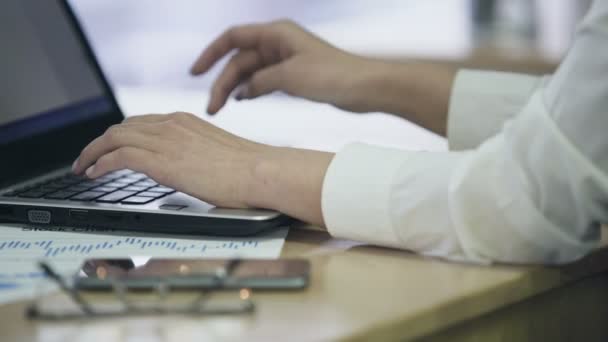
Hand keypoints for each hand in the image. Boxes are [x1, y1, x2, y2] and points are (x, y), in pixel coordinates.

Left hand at [72, 112, 263, 207]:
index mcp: (185, 121)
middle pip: (122, 127)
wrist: (261, 172)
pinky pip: (118, 156)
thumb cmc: (249, 169)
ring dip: (92, 152)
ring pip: (113, 138)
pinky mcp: (161, 160)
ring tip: (82, 167)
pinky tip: (94, 174)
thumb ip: (196, 153)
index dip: (119, 135)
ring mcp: (166, 140)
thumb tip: (188, 168)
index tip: (110, 148)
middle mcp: (171, 124)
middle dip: (100, 142)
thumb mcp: (217, 153)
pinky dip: (100, 163)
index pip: (141, 123)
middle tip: (88, 158)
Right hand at [191, 20, 455, 134]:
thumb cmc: (334, 74)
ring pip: (251, 73)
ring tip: (221, 108)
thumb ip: (261, 80)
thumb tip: (244, 90)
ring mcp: (285, 60)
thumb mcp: (290, 76)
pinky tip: (243, 101)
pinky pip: (264, 81)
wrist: (364, 87)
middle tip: (212, 106)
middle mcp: (278, 43)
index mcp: (276, 34)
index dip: (211, 54)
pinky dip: (252, 90)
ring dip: (235, 89)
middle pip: (240, 60)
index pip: (233, 38)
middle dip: (223, 81)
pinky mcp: (293, 75)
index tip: (196, 72)